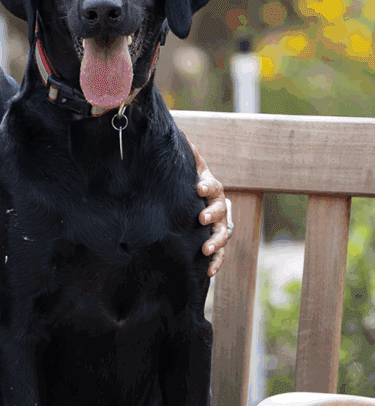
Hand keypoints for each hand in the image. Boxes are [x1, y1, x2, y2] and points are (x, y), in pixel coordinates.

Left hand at [186, 138, 231, 277]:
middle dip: (212, 214)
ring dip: (216, 243)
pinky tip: (208, 272)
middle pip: (221, 211)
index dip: (207, 187)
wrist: (200, 203)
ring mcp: (220, 227)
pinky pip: (220, 254)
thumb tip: (181, 133)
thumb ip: (189, 155)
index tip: (198, 187)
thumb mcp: (190, 169)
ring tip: (205, 250)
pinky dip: (216, 263)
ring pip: (223, 235)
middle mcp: (220, 208)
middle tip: (201, 219)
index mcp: (213, 190)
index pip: (213, 186)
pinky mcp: (216, 243)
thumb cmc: (192, 186)